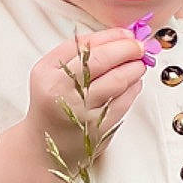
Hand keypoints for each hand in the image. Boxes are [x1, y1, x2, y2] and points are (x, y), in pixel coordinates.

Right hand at [26, 28, 149, 171]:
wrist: (44, 146)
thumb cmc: (53, 104)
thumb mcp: (53, 74)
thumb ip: (79, 53)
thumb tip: (121, 37)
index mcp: (47, 72)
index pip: (83, 45)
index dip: (111, 37)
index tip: (127, 35)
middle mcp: (61, 90)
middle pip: (100, 60)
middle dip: (126, 49)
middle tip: (139, 46)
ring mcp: (80, 111)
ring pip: (116, 81)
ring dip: (134, 68)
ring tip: (139, 64)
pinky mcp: (97, 128)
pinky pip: (123, 102)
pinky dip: (133, 88)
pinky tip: (134, 83)